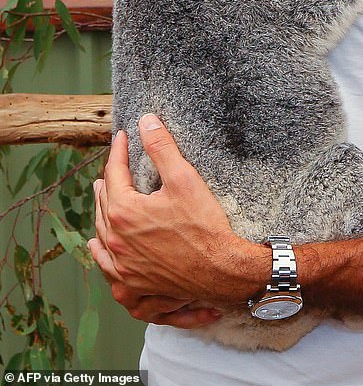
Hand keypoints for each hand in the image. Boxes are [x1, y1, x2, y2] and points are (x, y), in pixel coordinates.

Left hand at [89, 115, 267, 324]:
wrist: (221, 270)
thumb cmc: (204, 225)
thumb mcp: (184, 179)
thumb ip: (161, 147)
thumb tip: (145, 121)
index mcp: (124, 212)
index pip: (115, 173)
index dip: (119, 151)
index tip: (124, 137)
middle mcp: (116, 241)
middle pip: (104, 204)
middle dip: (109, 181)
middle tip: (114, 166)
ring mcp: (122, 266)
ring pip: (101, 236)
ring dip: (101, 214)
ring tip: (102, 199)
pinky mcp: (132, 284)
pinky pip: (108, 268)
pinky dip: (101, 254)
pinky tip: (98, 248)